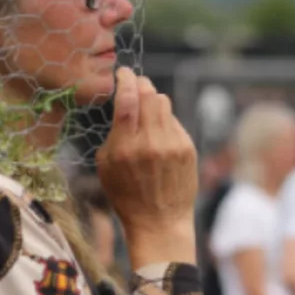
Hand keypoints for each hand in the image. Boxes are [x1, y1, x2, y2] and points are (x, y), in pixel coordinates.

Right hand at [96, 68, 197, 265]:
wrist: (159, 221)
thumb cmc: (126, 195)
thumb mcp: (106, 166)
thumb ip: (114, 134)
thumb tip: (124, 106)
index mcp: (126, 147)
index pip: (128, 99)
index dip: (126, 79)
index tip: (123, 72)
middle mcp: (151, 143)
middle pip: (149, 94)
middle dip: (141, 85)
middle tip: (135, 85)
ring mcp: (172, 145)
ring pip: (164, 103)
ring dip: (153, 101)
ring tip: (146, 113)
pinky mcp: (188, 148)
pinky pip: (174, 121)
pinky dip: (164, 122)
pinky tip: (159, 137)